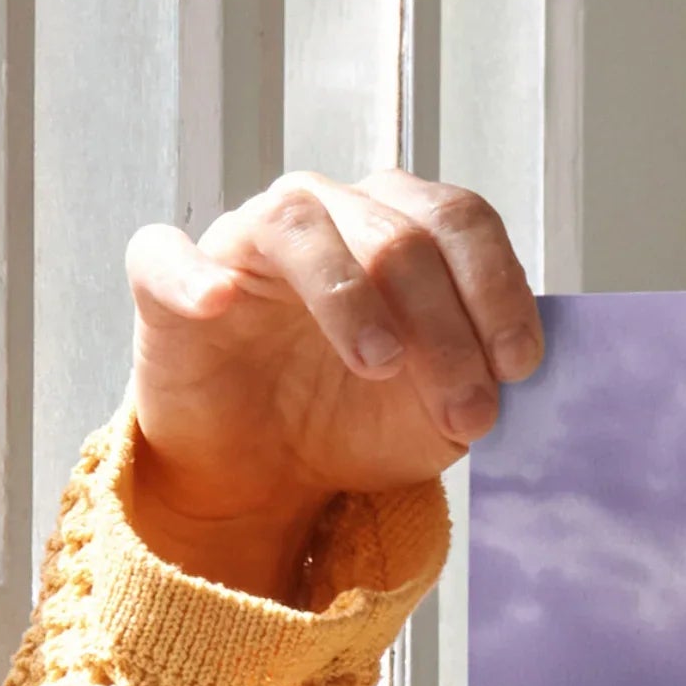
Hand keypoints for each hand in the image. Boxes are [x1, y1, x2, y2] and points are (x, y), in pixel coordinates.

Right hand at [121, 171, 541, 600]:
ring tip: (381, 365)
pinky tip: (219, 303)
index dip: (496, 288)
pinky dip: (193, 274)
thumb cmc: (356, 419)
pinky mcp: (168, 282)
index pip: (459, 221)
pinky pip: (166, 255)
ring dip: (350, 296)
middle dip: (445, 328)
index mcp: (400, 228)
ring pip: (300, 225)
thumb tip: (513, 369)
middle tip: (466, 411)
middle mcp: (327, 214)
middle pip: (396, 235)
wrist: (268, 472)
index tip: (518, 366)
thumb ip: (480, 379)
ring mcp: (245, 241)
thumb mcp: (440, 412)